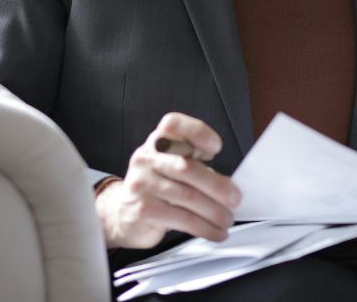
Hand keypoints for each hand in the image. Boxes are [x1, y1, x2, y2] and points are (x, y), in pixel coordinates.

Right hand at [96, 113, 240, 248]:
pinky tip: (216, 232)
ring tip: (227, 219)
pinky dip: (205, 227)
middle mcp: (147, 159)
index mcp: (158, 142)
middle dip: (217, 186)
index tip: (216, 148)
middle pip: (186, 167)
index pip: (173, 124)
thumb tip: (230, 186)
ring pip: (188, 197)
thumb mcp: (172, 166)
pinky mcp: (143, 210)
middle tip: (235, 199)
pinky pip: (182, 219)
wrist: (121, 212)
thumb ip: (196, 166)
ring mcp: (142, 184)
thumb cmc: (157, 186)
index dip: (197, 132)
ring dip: (215, 212)